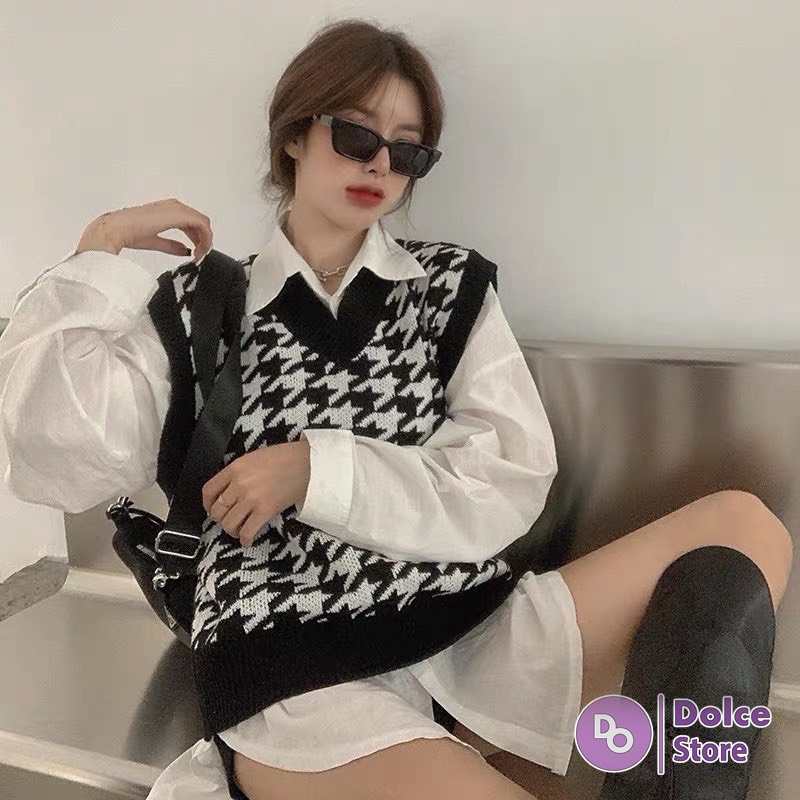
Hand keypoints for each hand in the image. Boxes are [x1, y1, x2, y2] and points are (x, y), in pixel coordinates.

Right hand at [75, 197, 213, 261]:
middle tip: (200, 254)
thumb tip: (185, 251)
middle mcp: (172, 207)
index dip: (197, 237)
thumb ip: (171, 245)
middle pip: (198, 221)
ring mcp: (176, 209)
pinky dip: (205, 237)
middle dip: (203, 239)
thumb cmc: (128, 233)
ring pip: (201, 222)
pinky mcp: (178, 214)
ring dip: (205, 238)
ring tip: (201, 254)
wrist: (117, 229)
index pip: (190, 222)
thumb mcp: (155, 241)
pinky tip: (201, 249)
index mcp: (166, 211)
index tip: (196, 253)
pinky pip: (200, 223)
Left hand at [202, 439, 310, 546]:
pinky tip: (248, 540)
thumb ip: (238, 473)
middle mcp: (239, 484)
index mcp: (235, 468)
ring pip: (229, 523)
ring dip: (232, 531)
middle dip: (221, 519)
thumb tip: (228, 490)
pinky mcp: (265, 510)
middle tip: (229, 520)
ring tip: (239, 530)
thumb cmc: (285, 458)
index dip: (207, 504)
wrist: (307, 464)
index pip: (209, 491)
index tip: (212, 509)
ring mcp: (251, 498)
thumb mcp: (254, 458)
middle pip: (217, 510)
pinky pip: (247, 531)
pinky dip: (245, 540)